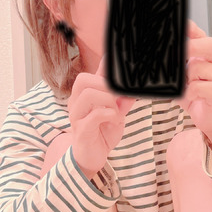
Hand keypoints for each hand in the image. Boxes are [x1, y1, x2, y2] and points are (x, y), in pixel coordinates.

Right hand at [69, 58, 135, 177]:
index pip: (92, 73)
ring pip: (88, 94)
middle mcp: (77, 102)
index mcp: (85, 96)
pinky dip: (109, 114)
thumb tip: (134, 88)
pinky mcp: (81, 130)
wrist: (92, 158)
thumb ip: (123, 101)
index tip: (116, 54)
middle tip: (117, 98)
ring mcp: (76, 116)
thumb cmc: (102, 133)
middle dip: (105, 85)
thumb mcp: (117, 114)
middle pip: (83, 79)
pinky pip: (94, 115)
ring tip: (116, 112)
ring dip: (108, 100)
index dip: (105, 63)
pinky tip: (115, 119)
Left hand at [179, 21, 211, 156]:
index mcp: (206, 54)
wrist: (207, 116)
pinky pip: (198, 88)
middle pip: (211, 45)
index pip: (201, 34)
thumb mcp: (181, 76)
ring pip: (198, 68)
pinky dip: (189, 93)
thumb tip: (154, 56)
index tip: (179, 24)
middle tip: (179, 54)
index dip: (191, 28)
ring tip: (185, 87)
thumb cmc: (193, 93)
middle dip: (192, 46)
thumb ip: (174, 64)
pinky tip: (192, 97)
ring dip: (186, 79)